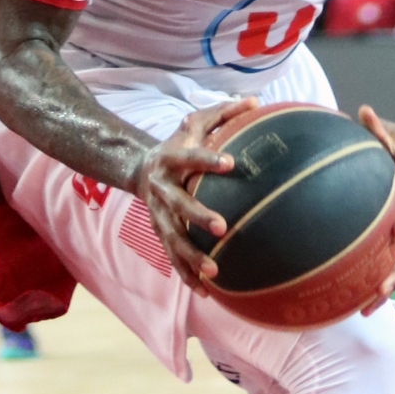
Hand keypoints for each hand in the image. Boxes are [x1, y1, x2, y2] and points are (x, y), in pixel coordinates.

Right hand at [135, 96, 260, 291]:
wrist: (140, 168)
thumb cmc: (178, 144)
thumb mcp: (194, 124)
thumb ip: (222, 113)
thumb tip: (255, 101)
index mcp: (170, 158)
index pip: (190, 156)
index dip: (208, 159)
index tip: (231, 163)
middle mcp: (162, 188)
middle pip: (178, 203)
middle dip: (197, 215)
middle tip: (222, 226)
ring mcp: (159, 214)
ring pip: (173, 238)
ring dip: (192, 256)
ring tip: (215, 271)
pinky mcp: (160, 233)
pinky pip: (173, 258)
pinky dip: (187, 275)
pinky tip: (207, 292)